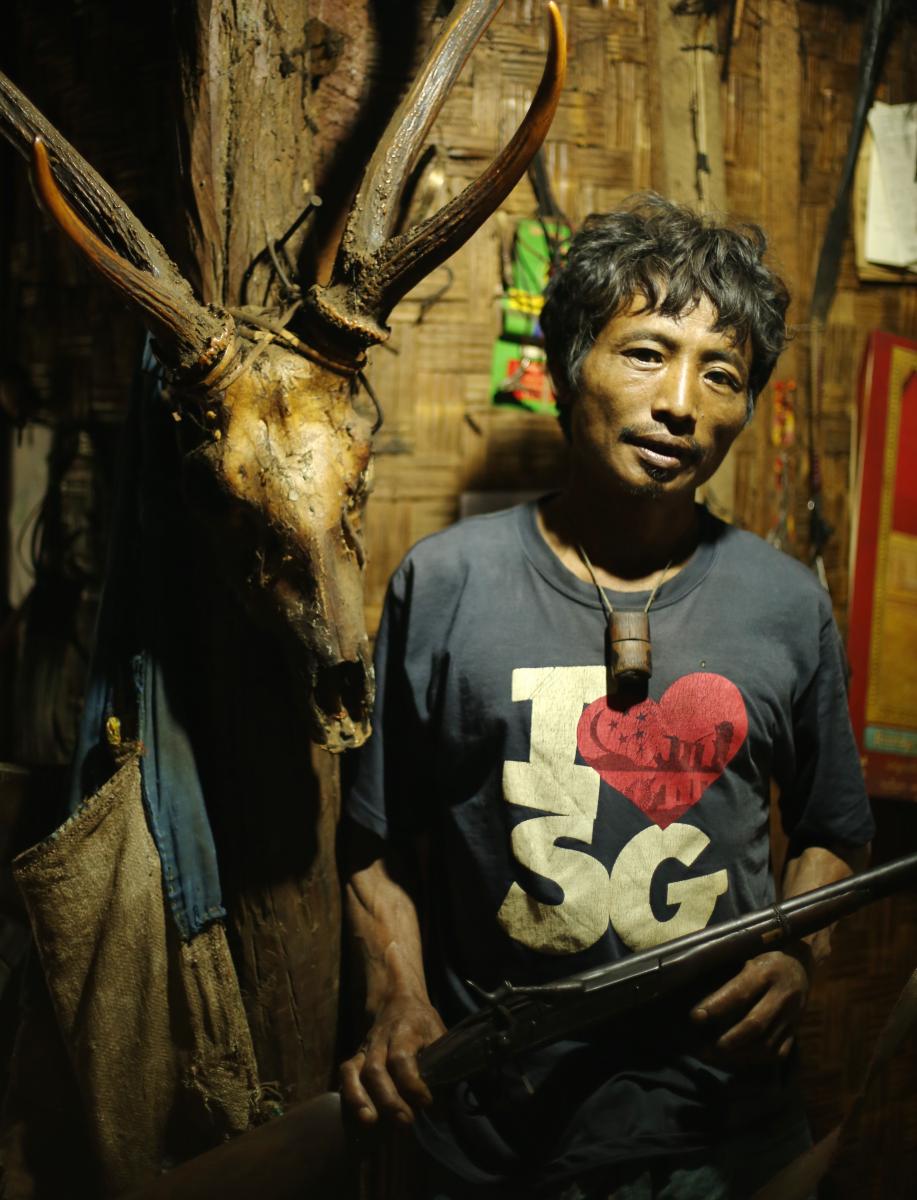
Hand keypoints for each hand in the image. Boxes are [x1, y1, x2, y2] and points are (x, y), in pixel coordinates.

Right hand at [339, 995, 446, 1126]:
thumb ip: (442, 1065)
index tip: (427, 1102)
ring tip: (371, 1122)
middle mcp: (380, 1039)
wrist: (398, 1002)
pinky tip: (359, 1115)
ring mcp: (365, 1048)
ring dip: (361, 1099)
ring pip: (356, 1072)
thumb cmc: (422, 1024)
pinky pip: (346, 1074)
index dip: (413, 1083)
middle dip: (389, 1099)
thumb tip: (444, 1105)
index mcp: (405, 1031)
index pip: (402, 1058)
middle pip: (376, 1069)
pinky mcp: (356, 1057)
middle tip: (405, 1121)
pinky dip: (349, 1094)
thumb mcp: (439, 1035)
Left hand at [690, 945, 813, 1066]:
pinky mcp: (795, 1031)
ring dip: (739, 1054)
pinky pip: (777, 1052)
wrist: (800, 967)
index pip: (740, 992)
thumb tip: (695, 991)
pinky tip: (736, 1058)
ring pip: (767, 1044)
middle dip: (728, 1039)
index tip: (695, 1017)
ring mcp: (792, 1016)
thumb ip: (729, 975)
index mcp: (766, 972)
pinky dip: (755, 1059)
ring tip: (715, 1056)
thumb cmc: (763, 960)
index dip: (717, 1006)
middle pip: (755, 1024)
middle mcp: (782, 995)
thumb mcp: (747, 956)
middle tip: (703, 1048)